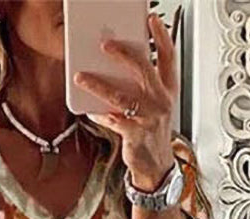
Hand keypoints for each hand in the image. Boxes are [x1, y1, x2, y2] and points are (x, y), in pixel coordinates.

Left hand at [74, 13, 177, 189]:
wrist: (156, 166)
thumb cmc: (152, 132)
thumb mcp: (155, 106)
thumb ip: (141, 86)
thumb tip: (115, 67)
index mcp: (168, 90)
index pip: (168, 58)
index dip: (162, 37)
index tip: (152, 20)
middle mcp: (161, 101)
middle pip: (143, 69)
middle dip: (123, 54)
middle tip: (105, 44)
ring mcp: (149, 118)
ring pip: (121, 96)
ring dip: (98, 85)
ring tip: (81, 77)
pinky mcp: (135, 135)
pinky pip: (112, 120)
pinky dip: (99, 114)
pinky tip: (90, 109)